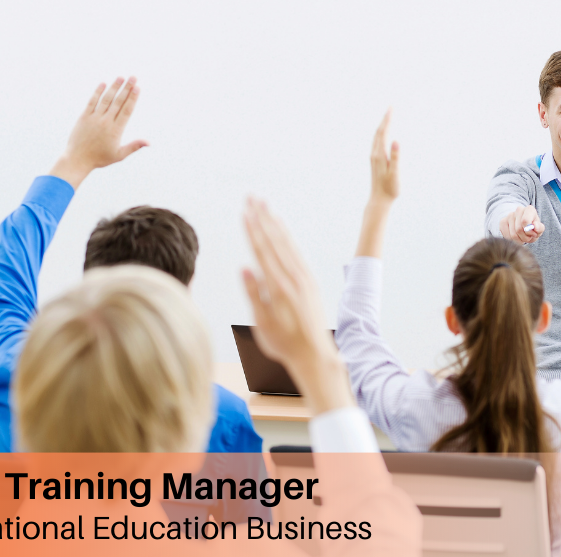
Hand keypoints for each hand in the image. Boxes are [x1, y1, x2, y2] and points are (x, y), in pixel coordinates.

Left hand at [49, 77, 147, 188]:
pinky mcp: (84, 117)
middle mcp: (106, 122)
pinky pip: (92, 102)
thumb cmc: (99, 158)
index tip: (138, 88)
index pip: (126, 111)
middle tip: (133, 77)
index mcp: (116, 130)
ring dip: (114, 87)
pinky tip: (103, 84)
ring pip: (106, 99)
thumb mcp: (119, 155)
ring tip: (121, 77)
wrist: (77, 159)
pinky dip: (97, 93)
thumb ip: (134, 146)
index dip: (133, 98)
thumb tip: (149, 142)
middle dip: (127, 89)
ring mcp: (94, 118)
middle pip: (118, 102)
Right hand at [242, 198, 352, 414]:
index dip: (252, 230)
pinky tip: (281, 228)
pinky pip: (296, 253)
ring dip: (274, 223)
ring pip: (286, 244)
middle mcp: (293, 279)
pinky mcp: (310, 282)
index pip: (262, 252)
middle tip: (252, 197)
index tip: (245, 212)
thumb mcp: (263, 324)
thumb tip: (245, 268)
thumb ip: (255, 294)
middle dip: (262, 217)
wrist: (316, 355)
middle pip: (274, 241)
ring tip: (265, 205)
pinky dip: (287, 238)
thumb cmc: (284, 344)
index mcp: (279, 288)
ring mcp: (304, 278)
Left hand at [369, 108, 399, 203]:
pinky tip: (383, 133)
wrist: (379, 200)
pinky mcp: (375, 161)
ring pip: (377, 137)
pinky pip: (377, 142)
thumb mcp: (395, 174)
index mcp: (380, 155)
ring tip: (388, 116)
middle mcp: (374, 154)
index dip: (387, 119)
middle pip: (378, 132)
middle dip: (385, 119)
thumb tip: (396, 141)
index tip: (391, 108)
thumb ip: (396, 158)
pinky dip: (381, 133)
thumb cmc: (390, 189)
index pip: (383, 133)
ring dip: (382, 125)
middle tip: (391, 107)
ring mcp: (373, 157)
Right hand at [499, 205, 543, 242]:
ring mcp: (509, 215)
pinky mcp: (502, 221)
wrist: (524, 226)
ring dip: (519, 241)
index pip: (525, 221)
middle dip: (525, 238)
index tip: (533, 234)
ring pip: (513, 234)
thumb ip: (540, 228)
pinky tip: (517, 238)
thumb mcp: (539, 229)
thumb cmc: (533, 228)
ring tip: (523, 238)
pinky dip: (513, 241)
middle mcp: (519, 210)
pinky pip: (506, 236)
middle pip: (519, 229)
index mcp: (529, 209)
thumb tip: (535, 227)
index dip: (529, 231)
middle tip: (528, 238)